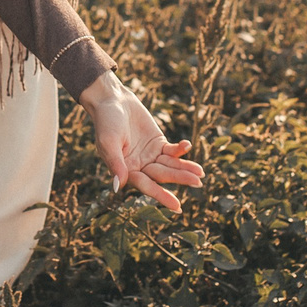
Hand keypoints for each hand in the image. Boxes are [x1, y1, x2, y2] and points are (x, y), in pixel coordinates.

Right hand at [78, 74, 204, 212]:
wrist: (112, 99)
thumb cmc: (106, 121)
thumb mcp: (109, 142)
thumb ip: (115, 164)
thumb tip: (118, 187)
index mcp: (126, 170)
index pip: (146, 185)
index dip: (161, 195)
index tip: (177, 206)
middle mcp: (139, 166)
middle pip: (162, 175)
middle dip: (179, 178)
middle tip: (197, 183)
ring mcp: (150, 155)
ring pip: (170, 165)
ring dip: (184, 168)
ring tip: (201, 173)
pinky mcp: (158, 143)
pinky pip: (172, 150)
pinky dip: (180, 150)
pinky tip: (187, 146)